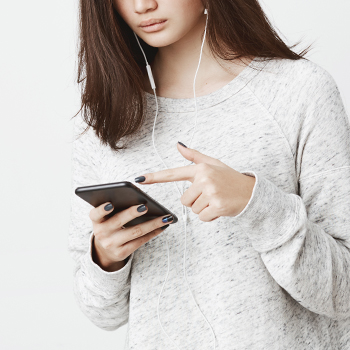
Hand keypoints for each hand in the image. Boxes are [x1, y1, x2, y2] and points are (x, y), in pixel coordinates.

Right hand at [89, 203, 172, 271]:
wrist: (105, 250)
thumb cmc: (110, 225)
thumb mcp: (105, 217)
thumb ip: (115, 207)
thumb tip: (138, 198)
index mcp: (96, 220)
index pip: (95, 213)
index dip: (102, 209)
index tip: (110, 203)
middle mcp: (101, 233)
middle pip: (119, 221)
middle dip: (132, 213)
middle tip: (145, 206)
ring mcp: (111, 244)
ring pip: (135, 232)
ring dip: (152, 223)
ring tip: (165, 217)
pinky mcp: (122, 252)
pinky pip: (140, 241)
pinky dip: (153, 232)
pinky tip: (163, 226)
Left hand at [134, 142, 255, 221]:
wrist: (251, 192)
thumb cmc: (230, 178)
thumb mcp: (213, 164)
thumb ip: (194, 157)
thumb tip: (179, 145)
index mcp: (200, 169)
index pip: (173, 173)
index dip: (154, 177)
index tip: (139, 179)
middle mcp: (204, 178)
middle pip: (184, 200)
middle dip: (195, 201)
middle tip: (211, 195)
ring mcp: (211, 192)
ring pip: (193, 209)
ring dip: (204, 209)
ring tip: (216, 200)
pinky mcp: (217, 205)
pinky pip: (202, 217)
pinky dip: (210, 216)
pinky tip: (220, 208)